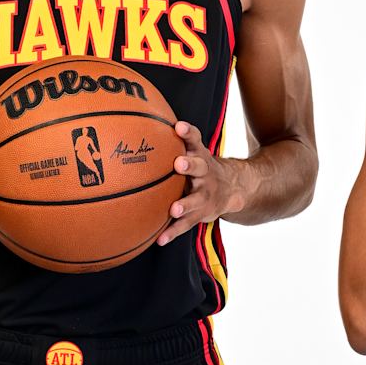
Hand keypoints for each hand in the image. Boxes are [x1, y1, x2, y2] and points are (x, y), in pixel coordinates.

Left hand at [156, 123, 244, 244]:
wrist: (232, 188)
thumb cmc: (199, 166)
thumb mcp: (192, 151)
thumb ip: (172, 142)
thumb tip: (133, 125)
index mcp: (200, 155)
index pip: (195, 139)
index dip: (188, 132)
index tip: (179, 126)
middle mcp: (205, 173)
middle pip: (200, 167)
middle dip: (190, 165)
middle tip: (179, 164)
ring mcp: (206, 194)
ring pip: (195, 199)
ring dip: (185, 203)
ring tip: (174, 208)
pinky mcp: (203, 213)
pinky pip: (187, 224)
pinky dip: (173, 232)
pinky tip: (159, 239)